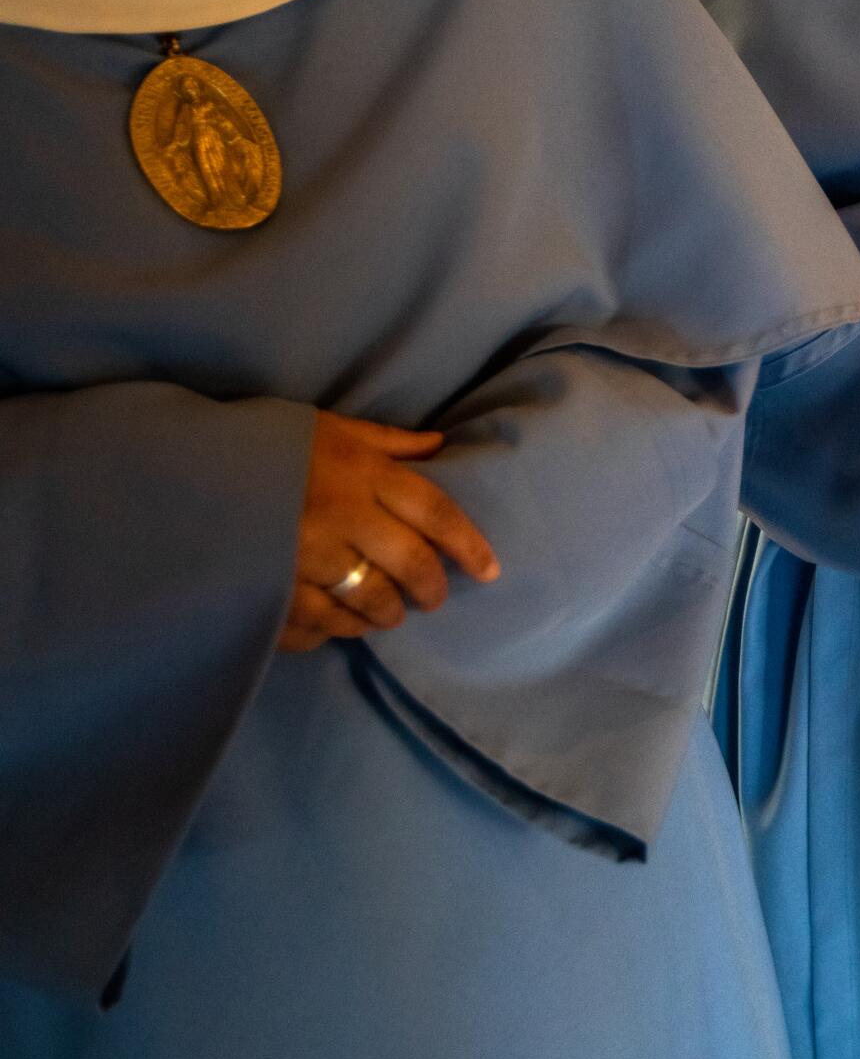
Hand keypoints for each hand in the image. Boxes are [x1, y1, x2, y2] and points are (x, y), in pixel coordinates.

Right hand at [279, 413, 499, 652]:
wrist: (171, 467)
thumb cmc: (258, 443)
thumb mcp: (323, 428)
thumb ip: (384, 442)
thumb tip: (439, 446)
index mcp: (359, 471)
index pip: (436, 514)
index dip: (470, 546)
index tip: (489, 570)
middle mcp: (339, 516)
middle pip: (412, 565)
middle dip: (430, 589)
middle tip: (432, 599)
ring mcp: (303, 558)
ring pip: (371, 602)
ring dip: (386, 613)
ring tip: (387, 613)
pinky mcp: (269, 592)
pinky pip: (320, 626)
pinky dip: (337, 630)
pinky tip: (341, 624)